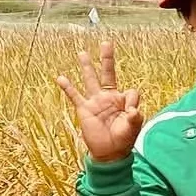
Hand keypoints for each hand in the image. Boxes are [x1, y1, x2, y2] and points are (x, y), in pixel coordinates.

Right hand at [56, 41, 143, 163]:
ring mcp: (95, 102)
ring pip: (90, 80)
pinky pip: (74, 96)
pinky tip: (61, 78)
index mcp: (123, 100)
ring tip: (82, 53)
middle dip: (107, 59)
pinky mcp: (84, 109)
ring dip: (86, 67)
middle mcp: (109, 97)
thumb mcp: (133, 128)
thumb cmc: (124, 139)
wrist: (109, 152)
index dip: (132, 100)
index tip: (132, 111)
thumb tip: (134, 110)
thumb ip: (135, 117)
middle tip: (106, 43)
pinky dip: (68, 88)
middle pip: (108, 74)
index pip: (130, 92)